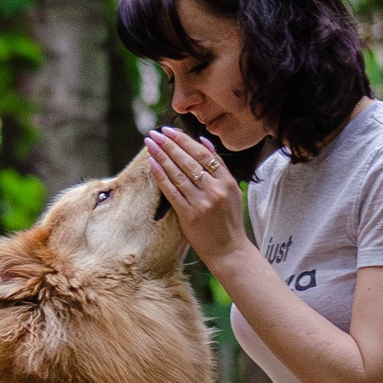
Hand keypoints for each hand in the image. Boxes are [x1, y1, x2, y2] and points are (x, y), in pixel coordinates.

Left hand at [143, 127, 250, 270]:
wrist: (229, 250)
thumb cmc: (229, 221)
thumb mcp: (232, 191)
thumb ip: (220, 167)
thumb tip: (204, 141)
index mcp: (227, 182)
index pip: (204, 154)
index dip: (185, 140)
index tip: (170, 131)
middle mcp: (215, 190)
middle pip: (189, 161)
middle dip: (169, 144)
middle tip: (155, 132)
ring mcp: (202, 203)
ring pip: (178, 173)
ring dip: (162, 156)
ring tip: (150, 144)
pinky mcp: (189, 215)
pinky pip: (172, 191)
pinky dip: (161, 176)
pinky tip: (152, 164)